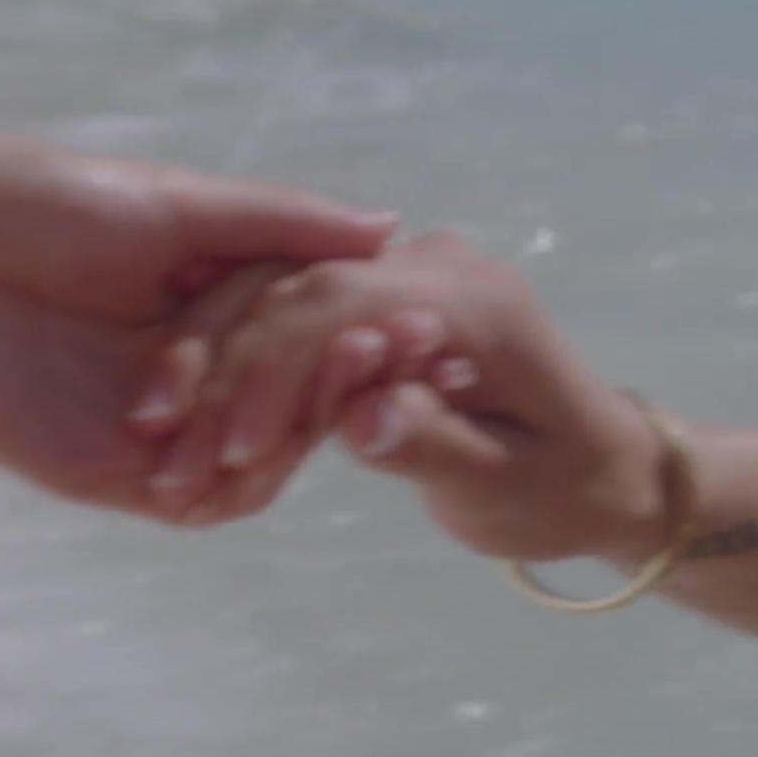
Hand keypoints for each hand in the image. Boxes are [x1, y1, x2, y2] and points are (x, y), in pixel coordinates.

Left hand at [0, 130, 397, 518]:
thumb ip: (279, 225)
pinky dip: (237, 486)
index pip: (313, 341)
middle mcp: (193, 375)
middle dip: (348, 391)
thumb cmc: (35, 200)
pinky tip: (267, 454)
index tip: (423, 322)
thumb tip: (389, 228)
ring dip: (300, 442)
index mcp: (213, 309)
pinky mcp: (102, 472)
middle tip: (398, 365)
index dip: (368, 337)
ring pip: (255, 465)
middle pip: (295, 409)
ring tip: (341, 405)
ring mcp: (152, 429)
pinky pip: (192, 501)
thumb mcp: (177, 204)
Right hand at [164, 233, 673, 557]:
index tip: (222, 447)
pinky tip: (183, 411)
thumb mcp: (503, 485)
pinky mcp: (382, 297)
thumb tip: (359, 420)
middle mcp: (436, 267)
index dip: (274, 374)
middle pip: (300, 294)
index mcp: (472, 301)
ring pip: (281, 295)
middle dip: (224, 371)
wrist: (604, 467)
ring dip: (213, 362)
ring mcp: (406, 273)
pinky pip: (293, 311)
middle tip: (159, 450)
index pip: (345, 310)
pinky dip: (236, 357)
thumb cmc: (562, 488)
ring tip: (153, 436)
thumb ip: (432, 444)